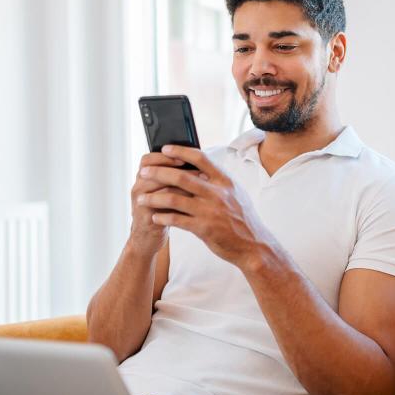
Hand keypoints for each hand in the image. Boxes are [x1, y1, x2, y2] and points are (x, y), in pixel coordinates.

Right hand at [129, 152, 188, 255]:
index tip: (184, 157)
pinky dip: (179, 199)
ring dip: (181, 181)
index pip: (148, 159)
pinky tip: (194, 198)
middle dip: (175, 166)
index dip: (165, 156)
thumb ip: (174, 179)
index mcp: (143, 179)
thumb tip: (197, 165)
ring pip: (159, 184)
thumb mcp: (165, 193)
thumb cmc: (160, 213)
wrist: (147, 239)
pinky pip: (162, 203)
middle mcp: (139, 187)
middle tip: (195, 168)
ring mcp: (140, 201)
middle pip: (152, 168)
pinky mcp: (145, 215)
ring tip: (199, 181)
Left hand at [136, 145, 272, 267]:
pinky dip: (163, 217)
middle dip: (158, 173)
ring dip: (154, 198)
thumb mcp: (235, 193)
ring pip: (174, 199)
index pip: (200, 158)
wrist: (253, 246)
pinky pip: (177, 220)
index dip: (181, 151)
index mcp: (225, 181)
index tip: (165, 148)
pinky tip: (154, 217)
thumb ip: (218, 181)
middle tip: (143, 173)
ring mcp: (210, 211)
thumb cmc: (242, 219)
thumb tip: (200, 166)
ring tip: (141, 199)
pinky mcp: (204, 229)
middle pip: (181, 177)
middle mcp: (217, 193)